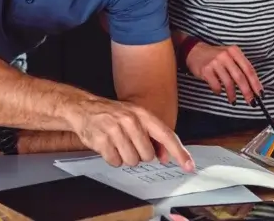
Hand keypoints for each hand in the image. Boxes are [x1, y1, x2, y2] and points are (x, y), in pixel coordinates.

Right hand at [66, 98, 194, 171]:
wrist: (84, 108)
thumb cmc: (113, 115)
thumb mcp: (134, 118)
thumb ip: (152, 136)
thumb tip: (165, 156)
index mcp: (142, 114)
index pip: (166, 135)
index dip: (179, 152)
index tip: (189, 165)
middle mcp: (130, 120)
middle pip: (147, 155)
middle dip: (140, 155)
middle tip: (130, 144)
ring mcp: (115, 130)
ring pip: (132, 161)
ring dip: (125, 158)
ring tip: (118, 144)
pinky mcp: (101, 140)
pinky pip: (115, 162)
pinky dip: (112, 159)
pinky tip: (108, 147)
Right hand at [185, 42, 262, 104]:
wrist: (194, 51)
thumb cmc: (215, 56)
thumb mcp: (230, 56)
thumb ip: (240, 67)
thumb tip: (252, 86)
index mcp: (235, 51)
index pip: (249, 69)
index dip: (256, 83)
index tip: (260, 94)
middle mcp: (226, 55)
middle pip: (240, 77)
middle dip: (247, 92)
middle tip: (251, 102)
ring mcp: (215, 62)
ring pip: (228, 83)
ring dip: (232, 95)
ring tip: (233, 101)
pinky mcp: (206, 70)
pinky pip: (216, 85)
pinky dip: (219, 91)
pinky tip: (219, 92)